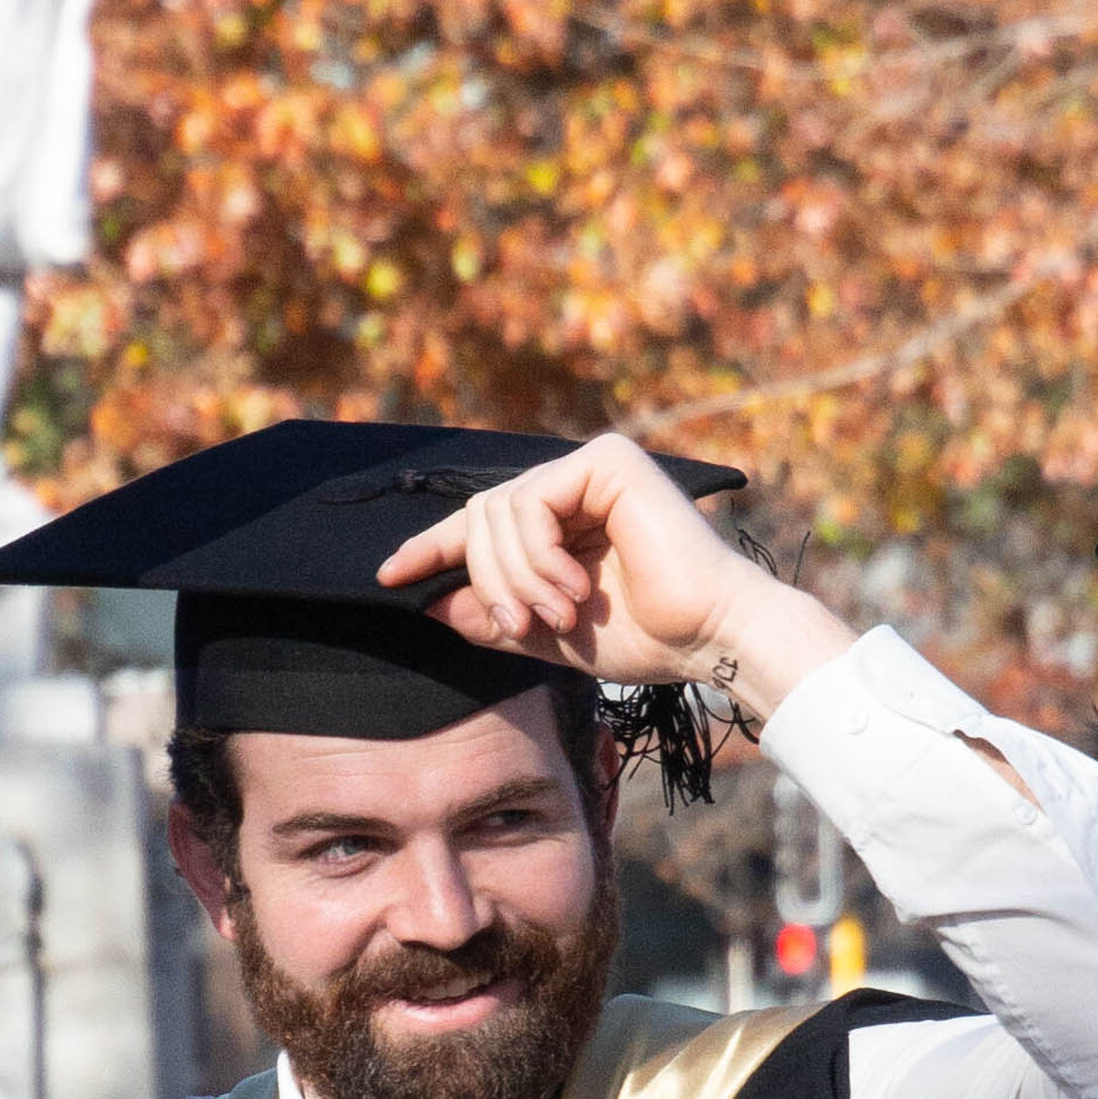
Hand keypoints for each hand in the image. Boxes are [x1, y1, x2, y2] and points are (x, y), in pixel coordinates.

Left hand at [377, 433, 851, 718]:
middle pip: (481, 517)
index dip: (431, 547)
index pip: (482, 523)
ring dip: (515, 577)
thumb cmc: (647, 637)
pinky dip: (537, 556)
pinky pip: (528, 504)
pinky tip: (573, 589)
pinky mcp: (606, 460)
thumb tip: (431, 604)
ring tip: (555, 616)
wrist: (709, 637)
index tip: (388, 576)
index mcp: (565, 517)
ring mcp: (591, 465)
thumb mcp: (548, 632)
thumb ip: (493, 616)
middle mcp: (576, 482)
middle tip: (520, 628)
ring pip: (497, 513)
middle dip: (487, 579)